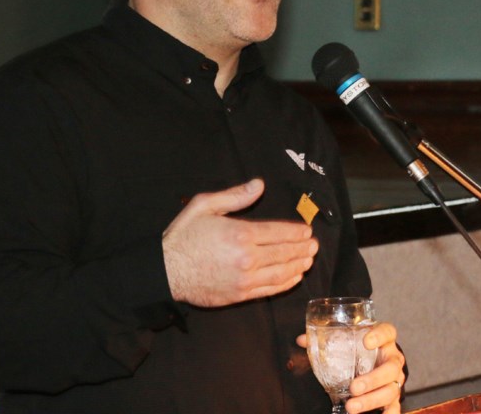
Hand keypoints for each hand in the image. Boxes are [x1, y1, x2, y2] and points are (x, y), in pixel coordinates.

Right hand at [163, 179, 317, 306]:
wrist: (166, 270)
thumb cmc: (184, 236)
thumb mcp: (205, 206)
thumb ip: (235, 196)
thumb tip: (259, 185)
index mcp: (240, 234)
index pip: (279, 232)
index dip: (296, 232)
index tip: (307, 231)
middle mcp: (246, 258)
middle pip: (284, 253)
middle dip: (303, 249)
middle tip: (314, 246)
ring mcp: (244, 279)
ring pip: (281, 273)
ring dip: (298, 266)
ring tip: (308, 260)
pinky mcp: (240, 295)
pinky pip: (269, 289)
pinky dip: (285, 283)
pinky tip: (293, 277)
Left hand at [295, 321, 405, 413]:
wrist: (377, 360)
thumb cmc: (360, 348)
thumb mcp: (346, 340)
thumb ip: (326, 339)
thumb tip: (301, 340)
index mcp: (384, 340)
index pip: (387, 332)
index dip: (379, 335)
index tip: (366, 341)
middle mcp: (393, 358)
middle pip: (390, 368)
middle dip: (372, 379)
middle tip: (353, 387)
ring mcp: (396, 378)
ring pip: (391, 389)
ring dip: (372, 400)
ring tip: (352, 406)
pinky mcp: (394, 395)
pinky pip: (395, 406)